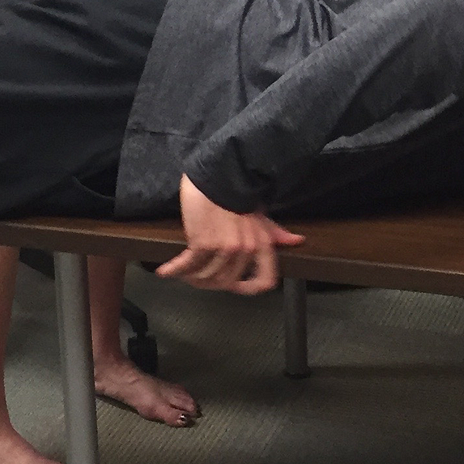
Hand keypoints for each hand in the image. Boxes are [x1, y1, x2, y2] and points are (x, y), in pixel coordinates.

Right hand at [156, 175, 304, 293]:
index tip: (235, 288)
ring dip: (191, 277)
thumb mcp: (260, 214)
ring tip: (182, 272)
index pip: (264, 280)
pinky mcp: (203, 242)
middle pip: (226, 282)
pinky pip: (188, 265)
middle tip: (197, 277)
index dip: (249, 289)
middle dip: (210, 282)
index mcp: (262, 243)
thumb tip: (298, 241)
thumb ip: (275, 232)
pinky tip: (165, 271)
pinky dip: (174, 270)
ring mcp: (224, 248)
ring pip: (206, 277)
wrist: (217, 175)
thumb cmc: (237, 192)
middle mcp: (245, 249)